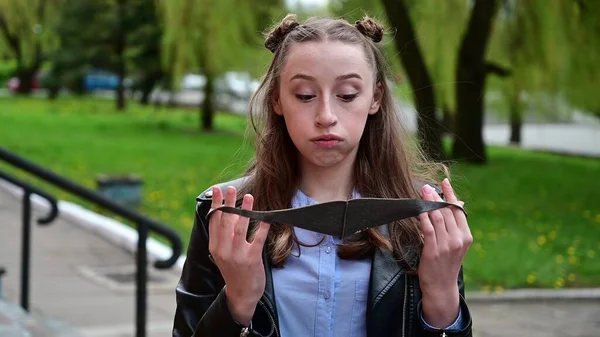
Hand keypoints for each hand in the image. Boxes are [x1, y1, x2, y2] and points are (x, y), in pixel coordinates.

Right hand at [208, 185, 270, 325]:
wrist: (241, 293)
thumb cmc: (233, 270)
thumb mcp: (222, 254)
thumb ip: (223, 236)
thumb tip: (227, 212)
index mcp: (215, 247)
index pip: (214, 221)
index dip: (216, 204)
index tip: (217, 190)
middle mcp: (224, 250)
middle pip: (225, 221)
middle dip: (228, 203)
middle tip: (231, 188)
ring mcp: (237, 255)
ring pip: (240, 228)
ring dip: (245, 211)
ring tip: (249, 197)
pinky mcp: (251, 259)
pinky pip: (258, 239)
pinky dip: (262, 227)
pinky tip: (266, 217)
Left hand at [418, 178, 471, 327]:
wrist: (442, 286)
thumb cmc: (446, 263)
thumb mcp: (456, 244)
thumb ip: (456, 224)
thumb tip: (459, 203)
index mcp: (466, 236)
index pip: (459, 210)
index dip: (451, 194)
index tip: (444, 182)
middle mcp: (459, 239)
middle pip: (447, 212)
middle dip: (436, 196)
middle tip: (427, 186)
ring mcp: (447, 245)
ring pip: (438, 218)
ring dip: (429, 203)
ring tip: (422, 192)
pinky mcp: (434, 250)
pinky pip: (428, 229)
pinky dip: (423, 217)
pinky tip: (418, 209)